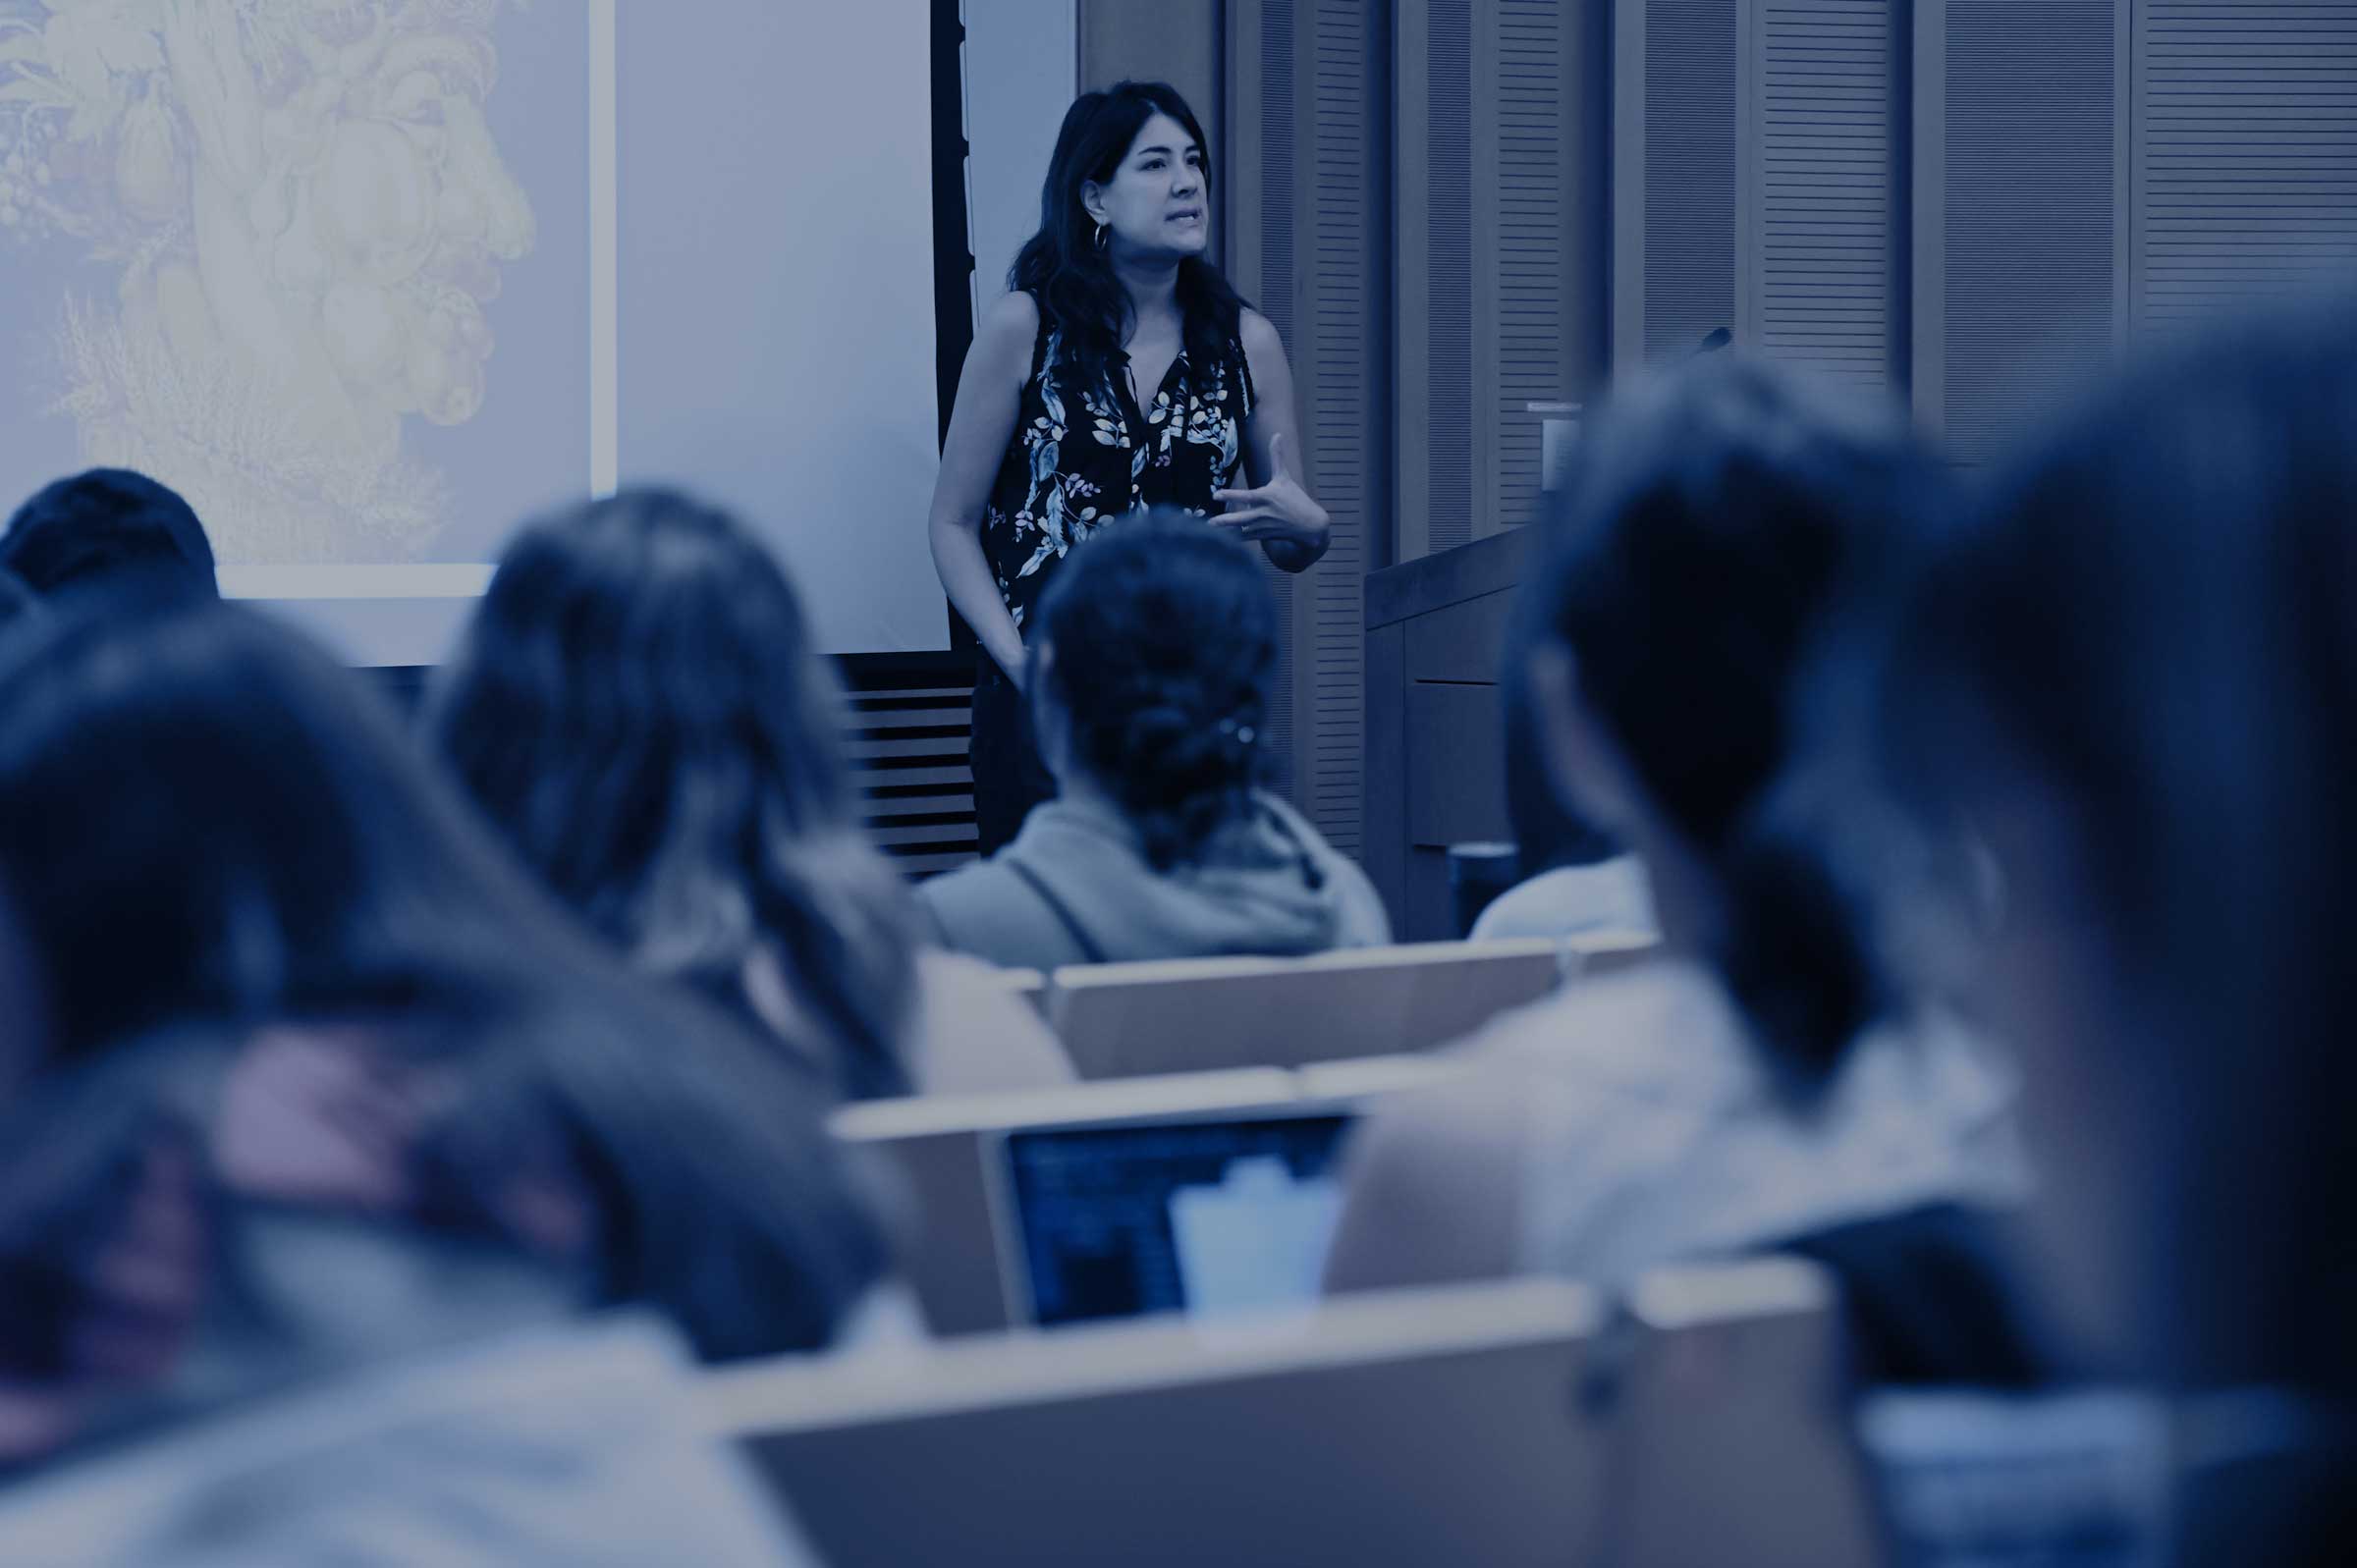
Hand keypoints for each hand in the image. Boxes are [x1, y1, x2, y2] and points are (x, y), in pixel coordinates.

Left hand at [1212, 433, 1330, 552]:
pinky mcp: (1263, 536)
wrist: (1310, 524)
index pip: (1246, 496)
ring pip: (1241, 530)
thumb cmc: (1296, 498)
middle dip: (1226, 521)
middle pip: (1242, 518)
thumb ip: (1277, 457)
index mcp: (1267, 497)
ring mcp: (1263, 526)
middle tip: (1210, 522)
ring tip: (1209, 532)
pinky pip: (1245, 538)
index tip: (1215, 494)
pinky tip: (1220, 540)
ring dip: (1227, 531)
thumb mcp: (1284, 477)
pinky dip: (1234, 539)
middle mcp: (1264, 513)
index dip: (1231, 495)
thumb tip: (1277, 435)